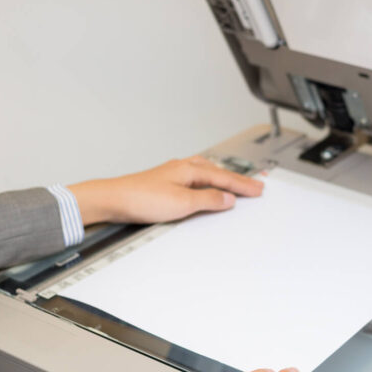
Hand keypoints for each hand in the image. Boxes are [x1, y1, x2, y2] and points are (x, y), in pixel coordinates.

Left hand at [67, 156, 263, 224]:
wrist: (112, 199)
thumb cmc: (141, 198)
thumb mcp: (182, 203)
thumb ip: (208, 199)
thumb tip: (227, 198)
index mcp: (189, 169)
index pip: (224, 178)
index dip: (243, 185)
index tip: (259, 190)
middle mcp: (181, 168)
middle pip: (217, 172)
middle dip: (236, 180)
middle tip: (254, 186)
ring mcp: (172, 175)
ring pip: (205, 173)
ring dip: (222, 179)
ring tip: (235, 184)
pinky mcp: (163, 184)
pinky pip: (194, 180)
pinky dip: (207, 183)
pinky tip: (203, 188)